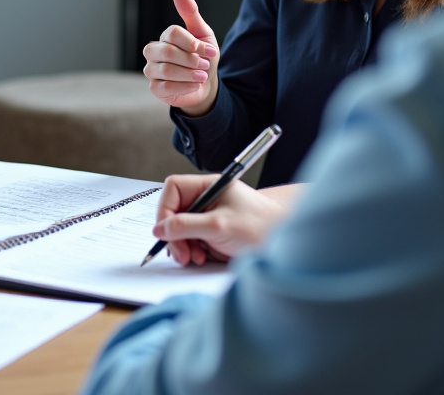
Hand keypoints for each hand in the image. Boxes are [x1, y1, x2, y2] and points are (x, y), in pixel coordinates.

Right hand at [142, 0, 219, 114]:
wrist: (206, 85)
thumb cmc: (202, 57)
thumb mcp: (202, 33)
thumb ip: (190, 12)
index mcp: (165, 37)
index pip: (172, 33)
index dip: (193, 43)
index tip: (210, 50)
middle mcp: (154, 52)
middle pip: (166, 52)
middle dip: (191, 60)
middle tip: (205, 65)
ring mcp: (151, 70)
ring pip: (166, 70)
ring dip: (190, 74)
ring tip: (203, 76)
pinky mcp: (154, 88)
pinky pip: (165, 87)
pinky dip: (185, 86)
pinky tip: (195, 85)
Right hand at [152, 174, 291, 265]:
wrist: (283, 244)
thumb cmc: (259, 226)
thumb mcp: (218, 225)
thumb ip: (186, 226)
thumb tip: (159, 229)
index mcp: (208, 186)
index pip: (173, 190)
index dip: (165, 209)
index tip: (165, 231)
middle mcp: (206, 199)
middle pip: (173, 213)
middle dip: (174, 235)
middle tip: (181, 253)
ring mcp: (208, 217)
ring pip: (180, 230)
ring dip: (183, 246)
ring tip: (195, 257)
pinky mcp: (211, 234)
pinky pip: (190, 242)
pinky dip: (191, 252)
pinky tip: (201, 257)